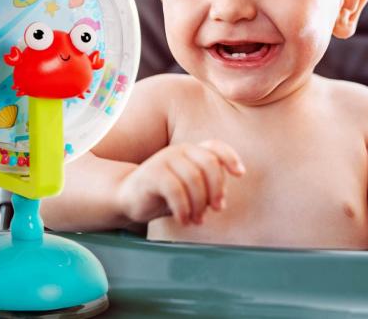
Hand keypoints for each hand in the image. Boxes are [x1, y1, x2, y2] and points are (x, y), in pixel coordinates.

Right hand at [116, 140, 244, 225]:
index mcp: (190, 152)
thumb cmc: (162, 194)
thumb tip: (221, 199)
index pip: (215, 147)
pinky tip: (182, 220)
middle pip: (209, 164)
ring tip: (196, 219)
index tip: (240, 174)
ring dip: (199, 204)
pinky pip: (175, 190)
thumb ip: (206, 188)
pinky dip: (183, 209)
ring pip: (193, 179)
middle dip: (217, 189)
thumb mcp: (188, 190)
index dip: (230, 157)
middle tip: (216, 209)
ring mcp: (164, 160)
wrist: (127, 196)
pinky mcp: (151, 174)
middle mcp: (178, 151)